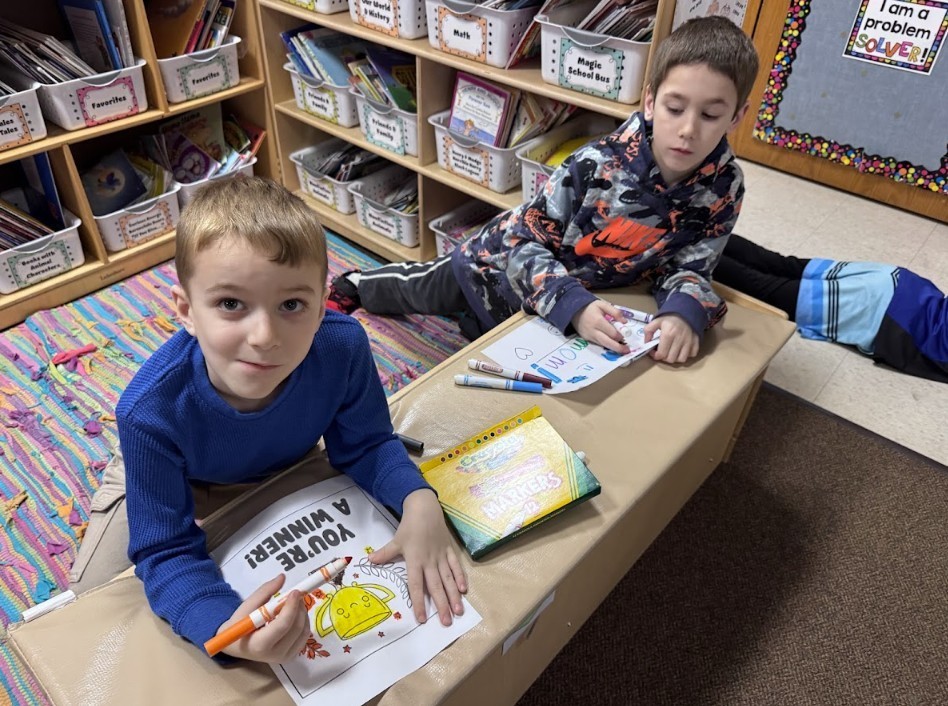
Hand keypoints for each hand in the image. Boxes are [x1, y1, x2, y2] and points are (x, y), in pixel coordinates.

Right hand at [218, 574, 310, 662]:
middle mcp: (274, 655)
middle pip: (296, 628)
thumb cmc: (239, 625)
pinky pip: (304, 637)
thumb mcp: (246, 607)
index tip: (295, 592)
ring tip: (294, 603)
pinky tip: (295, 614)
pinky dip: (304, 622)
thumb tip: (282, 577)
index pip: (282, 626)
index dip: (291, 607)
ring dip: (303, 613)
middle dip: (299, 608)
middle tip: (295, 594)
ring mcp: (284, 657)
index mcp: (259, 645)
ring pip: (303, 632)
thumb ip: (264, 592)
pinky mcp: (290, 656)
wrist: (236, 645)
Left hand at [369, 489, 466, 625]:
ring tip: (458, 611)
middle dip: (441, 605)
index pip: (416, 586)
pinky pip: (456, 566)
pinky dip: (460, 577)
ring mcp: (441, 557)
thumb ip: (385, 554)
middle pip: (436, 587)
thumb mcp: (396, 541)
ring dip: (454, 596)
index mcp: (415, 561)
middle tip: (446, 622)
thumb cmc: (409, 526)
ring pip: (449, 579)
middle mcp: (430, 562)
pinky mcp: (449, 550)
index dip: (419, 603)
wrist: (425, 508)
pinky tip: (464, 590)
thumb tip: (369, 562)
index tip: (421, 619)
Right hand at [570, 299, 630, 354]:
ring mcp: (589, 336)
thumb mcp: (603, 304)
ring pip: (603, 345)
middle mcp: (593, 331)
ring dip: (613, 348)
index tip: (625, 336)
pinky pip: (598, 344)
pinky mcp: (586, 339)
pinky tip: (612, 345)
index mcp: (598, 321)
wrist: (574, 310)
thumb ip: (615, 312)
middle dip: (618, 347)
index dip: (620, 336)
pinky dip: (606, 345)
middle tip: (627, 350)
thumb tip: (624, 322)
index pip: (611, 332)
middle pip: (607, 342)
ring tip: (622, 349)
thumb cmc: (590, 307)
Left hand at [644, 314, 698, 363]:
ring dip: (675, 358)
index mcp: (668, 334)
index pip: (661, 354)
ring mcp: (689, 341)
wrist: (686, 310)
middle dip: (664, 358)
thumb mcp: (656, 321)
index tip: (653, 352)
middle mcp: (679, 339)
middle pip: (670, 359)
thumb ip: (648, 331)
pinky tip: (681, 350)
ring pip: (681, 359)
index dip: (655, 356)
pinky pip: (692, 355)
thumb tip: (646, 342)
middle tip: (662, 352)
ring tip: (671, 352)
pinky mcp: (696, 342)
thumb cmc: (669, 317)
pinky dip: (686, 354)